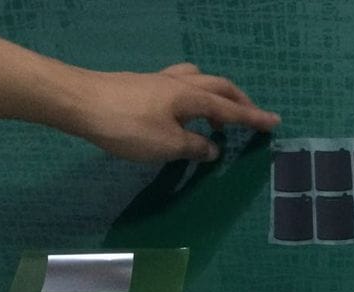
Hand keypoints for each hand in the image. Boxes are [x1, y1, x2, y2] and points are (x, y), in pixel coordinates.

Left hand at [64, 62, 280, 161]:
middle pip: (218, 87)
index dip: (253, 117)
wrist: (78, 102)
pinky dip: (191, 97)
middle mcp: (179, 84)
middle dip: (238, 101)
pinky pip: (177, 86)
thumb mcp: (167, 145)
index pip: (230, 109)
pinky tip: (181, 113)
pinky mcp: (141, 86)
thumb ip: (194, 147)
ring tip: (215, 118)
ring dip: (213, 96)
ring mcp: (159, 82)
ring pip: (197, 80)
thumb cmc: (126, 126)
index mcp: (191, 98)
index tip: (275, 122)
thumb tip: (212, 148)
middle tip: (250, 117)